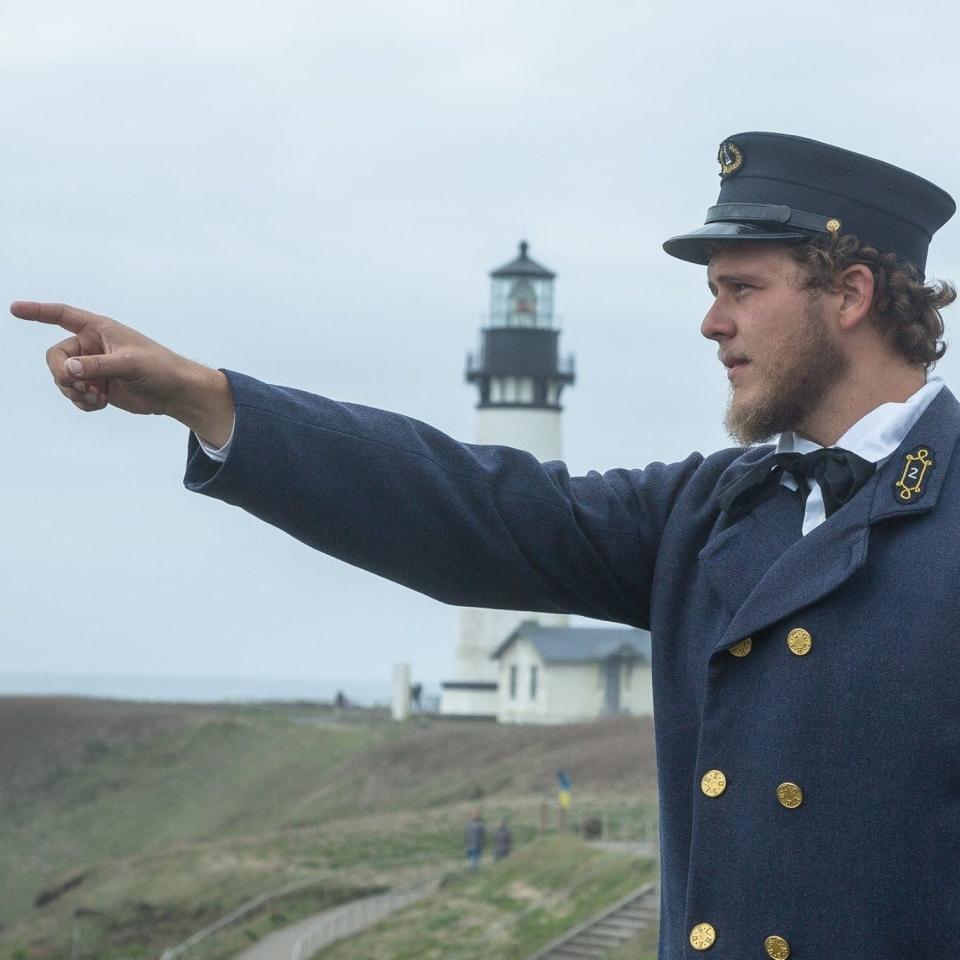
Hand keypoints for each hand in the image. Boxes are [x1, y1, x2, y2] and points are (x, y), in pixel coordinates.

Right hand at [13, 301, 234, 445]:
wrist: (175, 393)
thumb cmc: (160, 368)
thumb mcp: (131, 364)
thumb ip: (99, 365)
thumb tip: (70, 369)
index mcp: (99, 329)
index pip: (62, 315)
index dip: (38, 311)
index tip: (14, 309)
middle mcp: (91, 346)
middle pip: (55, 357)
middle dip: (63, 375)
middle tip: (83, 387)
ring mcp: (93, 367)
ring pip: (62, 379)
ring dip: (75, 392)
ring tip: (99, 397)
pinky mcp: (96, 387)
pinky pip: (74, 395)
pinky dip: (82, 403)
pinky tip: (101, 404)